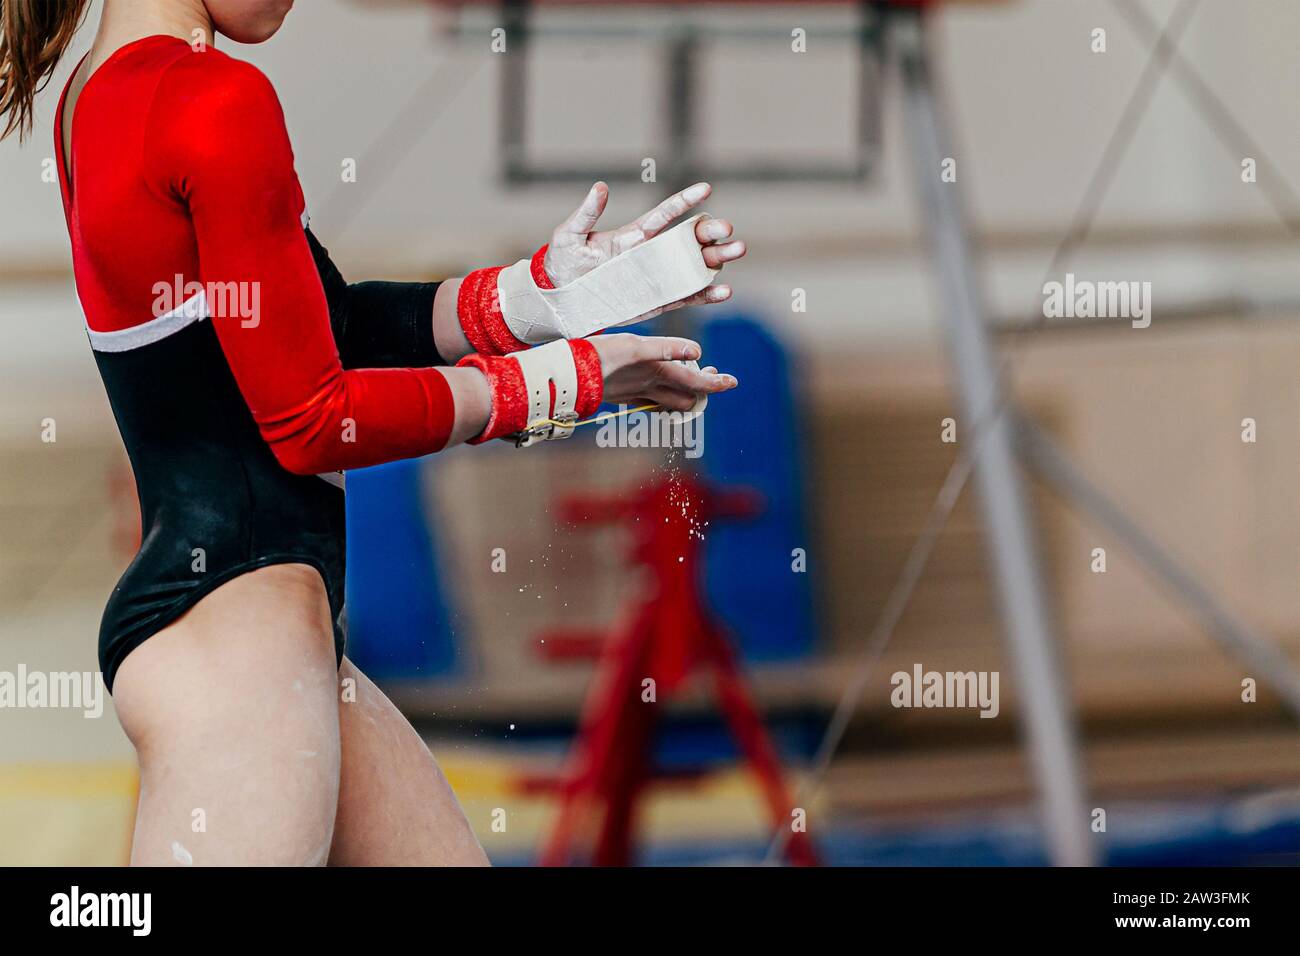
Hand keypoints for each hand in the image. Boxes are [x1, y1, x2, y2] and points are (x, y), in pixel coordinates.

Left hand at [544, 182, 745, 321]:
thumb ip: (587, 213)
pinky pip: (686, 298)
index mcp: (634, 234)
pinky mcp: (656, 301)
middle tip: (729, 230)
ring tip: (736, 252)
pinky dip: (707, 295)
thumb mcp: (570, 234)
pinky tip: (724, 290)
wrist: (558, 299)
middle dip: (712, 232)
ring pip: (694, 266)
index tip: (706, 188)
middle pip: (689, 240)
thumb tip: (600, 187)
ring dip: (718, 259)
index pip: (666, 213)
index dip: (686, 200)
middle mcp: (650, 254)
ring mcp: (656, 278)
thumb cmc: (562, 263)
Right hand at [590, 333, 737, 411]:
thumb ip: (667, 348)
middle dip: (702, 391)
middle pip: (686, 399)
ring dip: (684, 395)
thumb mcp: (634, 345)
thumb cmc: (598, 356)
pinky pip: (649, 401)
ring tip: (689, 379)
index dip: (716, 384)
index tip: (731, 381)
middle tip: (710, 375)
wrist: (568, 373)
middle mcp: (649, 387)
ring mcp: (635, 394)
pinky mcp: (622, 395)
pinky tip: (658, 387)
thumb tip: (698, 352)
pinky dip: (662, 395)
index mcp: (657, 373)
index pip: (696, 385)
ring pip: (669, 402)